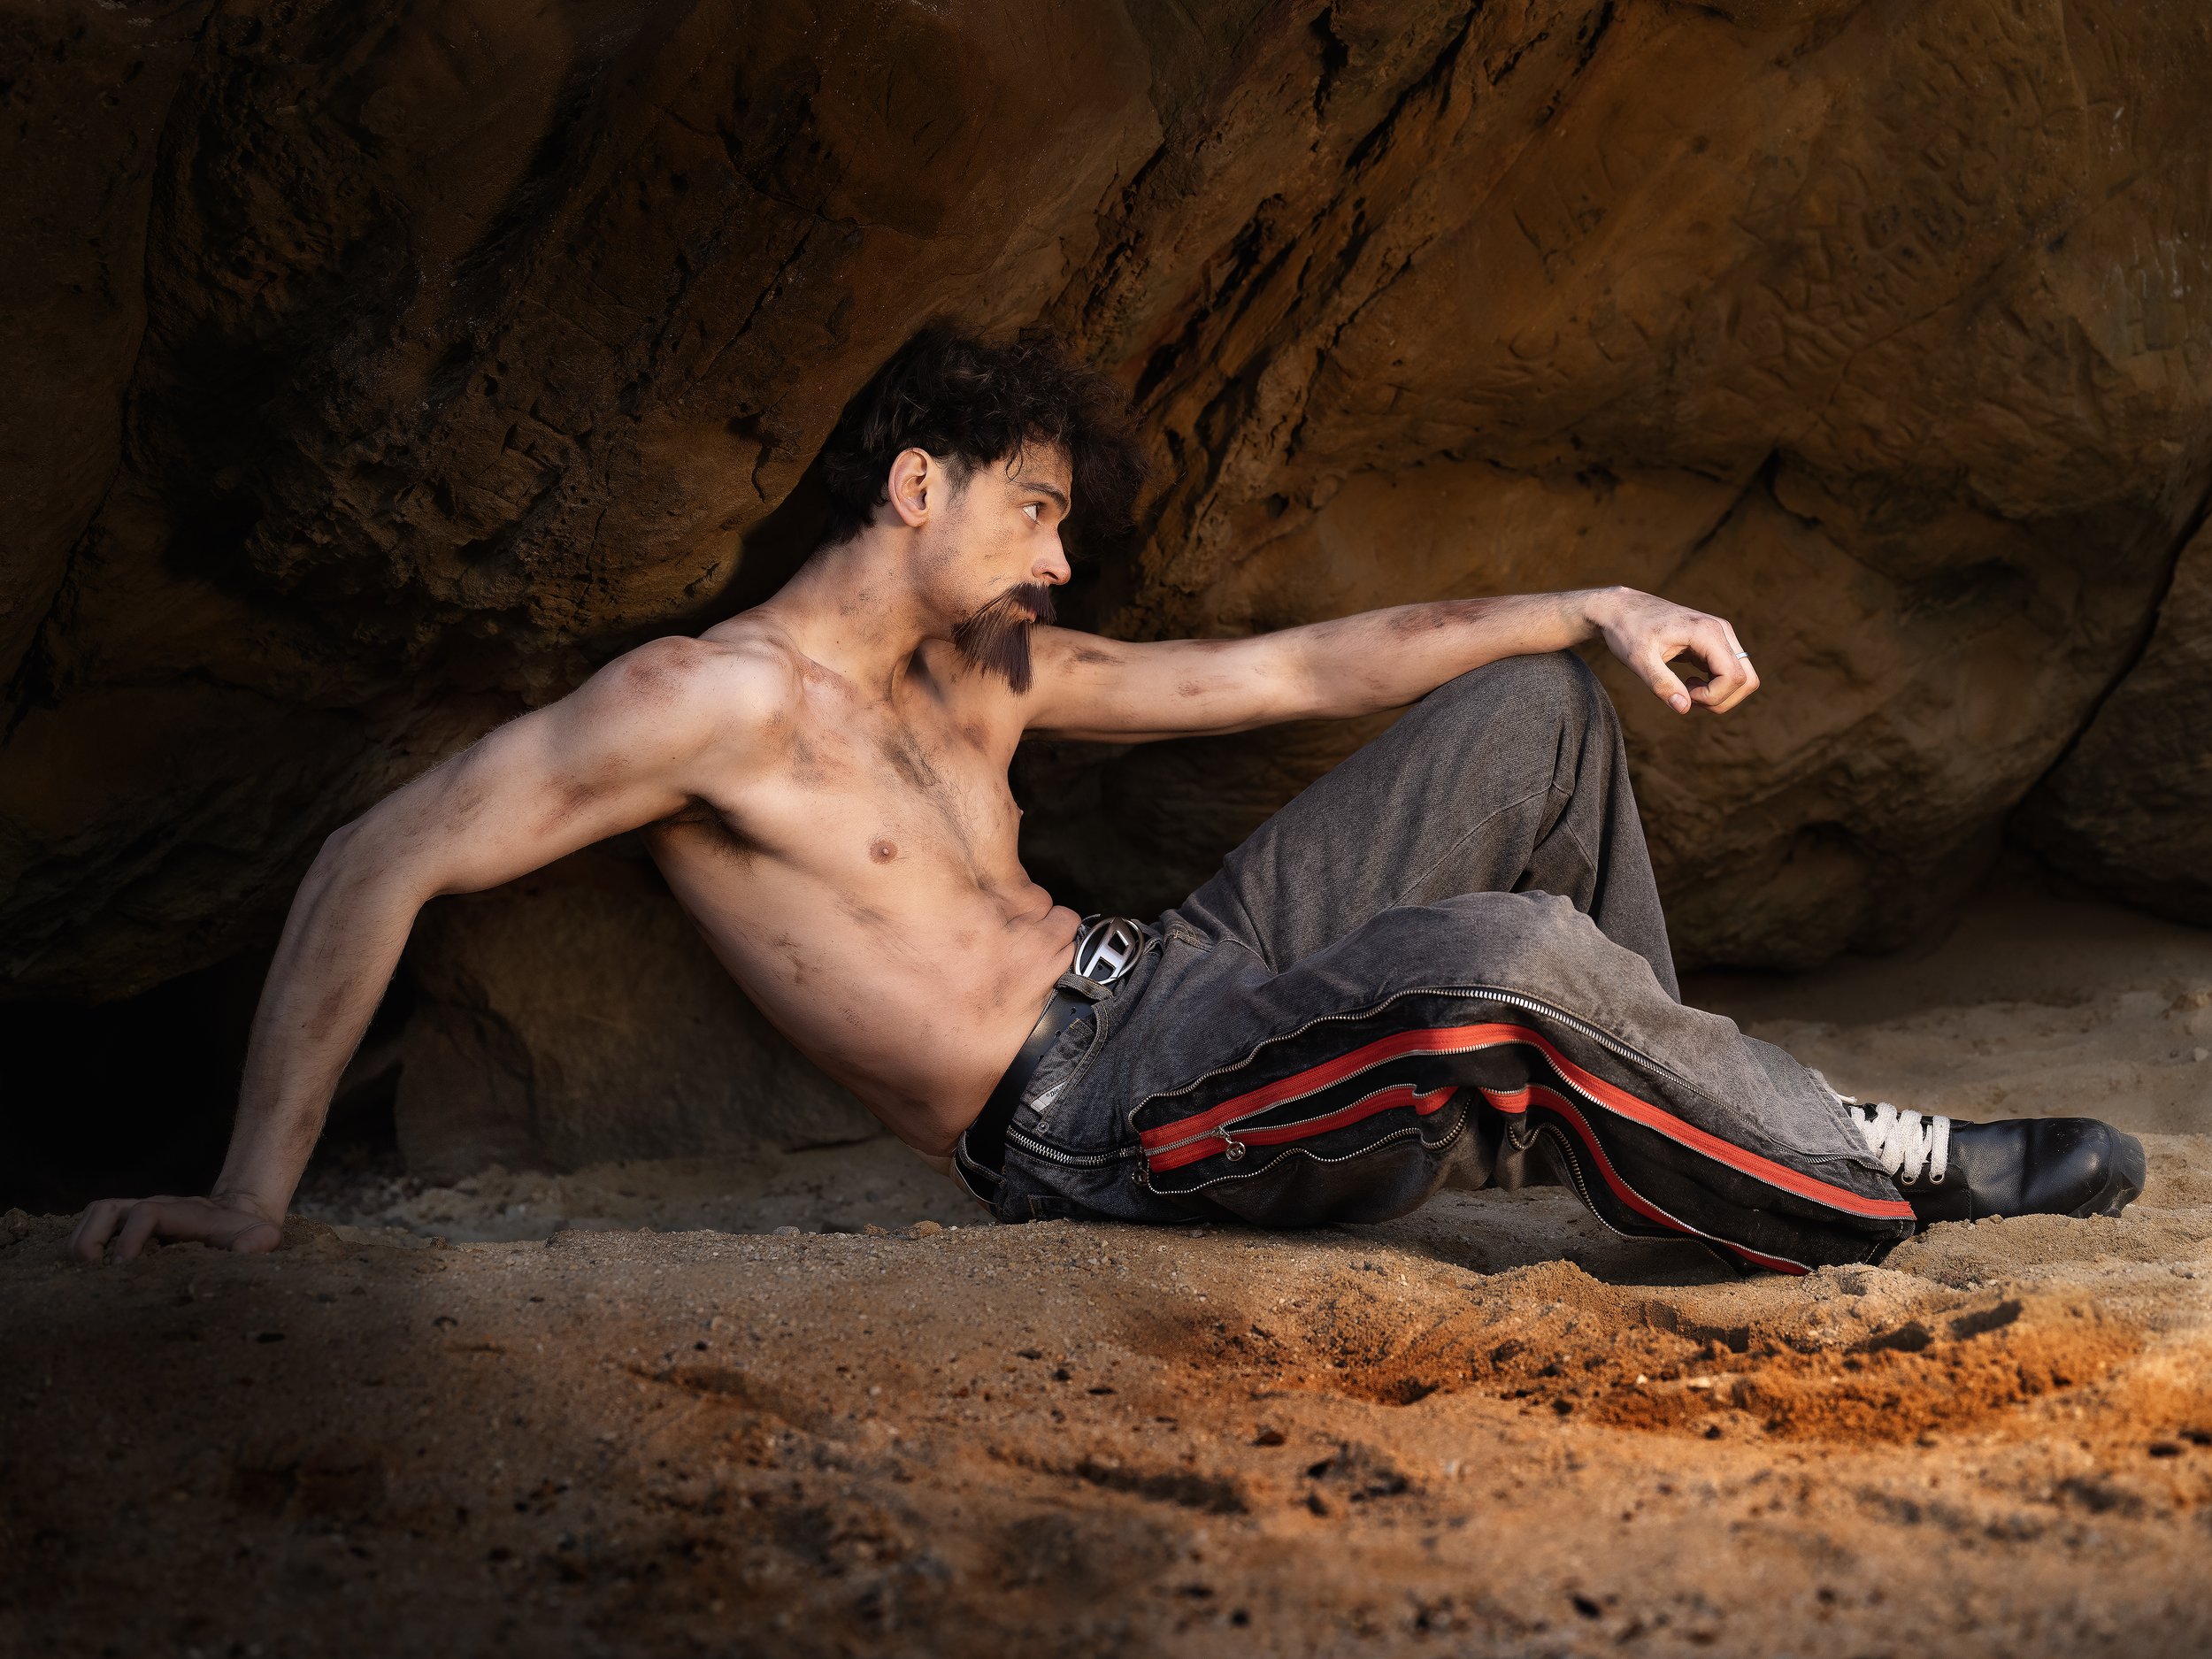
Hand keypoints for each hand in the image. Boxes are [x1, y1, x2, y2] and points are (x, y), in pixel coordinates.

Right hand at [67, 1193, 283, 1262]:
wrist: (240, 1216)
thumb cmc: (248, 1233)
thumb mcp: (262, 1237)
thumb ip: (258, 1242)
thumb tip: (246, 1251)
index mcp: (183, 1214)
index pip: (146, 1214)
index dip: (131, 1237)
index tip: (124, 1267)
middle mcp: (155, 1208)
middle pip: (108, 1208)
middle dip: (91, 1237)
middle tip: (88, 1270)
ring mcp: (139, 1215)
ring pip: (97, 1214)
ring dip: (80, 1239)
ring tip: (79, 1272)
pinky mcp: (130, 1226)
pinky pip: (96, 1225)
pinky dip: (83, 1241)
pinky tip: (84, 1272)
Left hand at [1583, 587, 1759, 714]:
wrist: (1622, 609)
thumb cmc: (1628, 630)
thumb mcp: (1638, 659)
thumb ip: (1661, 684)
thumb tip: (1684, 708)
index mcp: (1707, 632)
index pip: (1734, 676)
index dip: (1713, 697)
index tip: (1684, 696)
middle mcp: (1721, 632)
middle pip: (1747, 679)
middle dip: (1721, 700)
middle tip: (1688, 697)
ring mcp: (1721, 637)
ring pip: (1742, 678)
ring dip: (1718, 695)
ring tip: (1686, 690)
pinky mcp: (1715, 644)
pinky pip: (1730, 673)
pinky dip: (1714, 688)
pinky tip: (1688, 684)